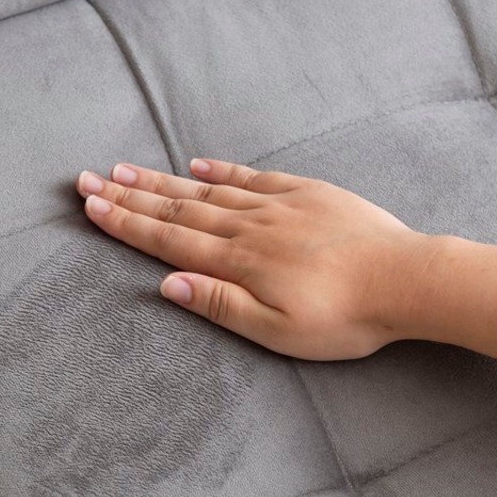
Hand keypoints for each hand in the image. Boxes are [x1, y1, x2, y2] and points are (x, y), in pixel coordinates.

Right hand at [74, 158, 434, 359]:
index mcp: (238, 263)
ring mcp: (278, 205)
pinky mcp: (307, 194)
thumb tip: (167, 284)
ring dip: (162, 180)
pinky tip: (197, 166)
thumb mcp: (278, 331)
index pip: (167, 239)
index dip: (125, 223)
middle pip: (177, 208)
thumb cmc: (346, 318)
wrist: (407, 280)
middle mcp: (249, 227)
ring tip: (125, 169)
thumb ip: (220, 305)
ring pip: (207, 190)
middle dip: (129, 195)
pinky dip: (220, 171)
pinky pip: (251, 177)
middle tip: (88, 180)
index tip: (90, 206)